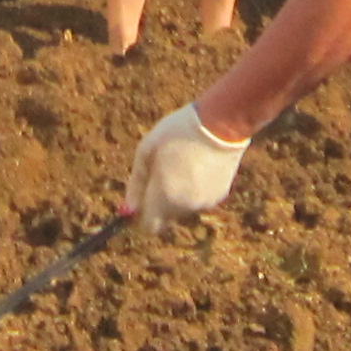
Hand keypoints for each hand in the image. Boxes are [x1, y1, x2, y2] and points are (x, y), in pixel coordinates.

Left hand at [122, 101, 248, 232]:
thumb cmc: (179, 130)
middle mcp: (185, 206)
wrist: (223, 124)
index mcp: (163, 195)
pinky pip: (199, 199)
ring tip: (183, 162)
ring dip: (178, 195)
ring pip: (182, 208)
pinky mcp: (220, 196)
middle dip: (159, 204)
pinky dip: (195, 189)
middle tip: (161, 173)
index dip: (142, 217)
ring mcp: (204, 202)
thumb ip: (136, 183)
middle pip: (165, 218)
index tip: (141, 200)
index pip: (149, 227)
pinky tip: (198, 164)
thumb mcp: (147, 149)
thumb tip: (128, 210)